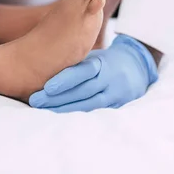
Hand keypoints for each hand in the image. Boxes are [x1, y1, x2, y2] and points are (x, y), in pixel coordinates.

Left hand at [29, 35, 158, 112]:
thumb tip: (42, 65)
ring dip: (64, 109)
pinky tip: (60, 118)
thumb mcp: (94, 56)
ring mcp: (115, 95)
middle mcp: (110, 79)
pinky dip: (78, 116)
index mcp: (103, 63)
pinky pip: (96, 113)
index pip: (84, 71)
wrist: (137, 68)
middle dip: (57, 98)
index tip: (47, 87)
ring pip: (89, 105)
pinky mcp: (117, 107)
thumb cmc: (105, 61)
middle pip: (83, 91)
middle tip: (35, 101)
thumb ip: (76, 62)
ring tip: (43, 110)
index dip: (66, 79)